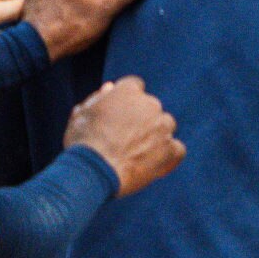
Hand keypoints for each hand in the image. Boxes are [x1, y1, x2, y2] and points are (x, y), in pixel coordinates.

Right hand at [65, 76, 184, 196]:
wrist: (93, 171)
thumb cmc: (82, 143)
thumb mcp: (81, 115)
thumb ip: (97, 98)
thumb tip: (110, 87)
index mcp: (128, 91)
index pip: (135, 86)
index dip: (126, 101)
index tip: (119, 116)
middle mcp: (150, 104)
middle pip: (151, 107)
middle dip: (141, 119)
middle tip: (123, 140)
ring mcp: (163, 126)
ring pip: (165, 126)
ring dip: (156, 136)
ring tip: (135, 154)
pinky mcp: (170, 149)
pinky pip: (177, 149)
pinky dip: (168, 156)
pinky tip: (153, 164)